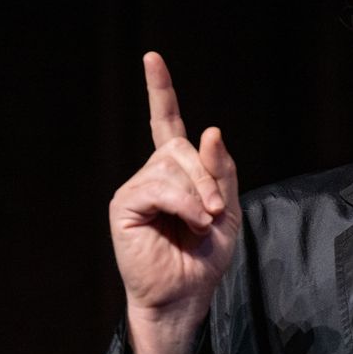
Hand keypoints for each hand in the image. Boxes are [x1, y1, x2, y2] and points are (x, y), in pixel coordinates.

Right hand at [109, 52, 239, 337]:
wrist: (187, 294)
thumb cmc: (205, 256)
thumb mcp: (227, 208)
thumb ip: (221, 170)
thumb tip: (209, 129)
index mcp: (176, 171)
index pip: (166, 121)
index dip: (159, 90)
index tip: (152, 58)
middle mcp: (152, 173)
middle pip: (181, 145)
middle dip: (207, 174)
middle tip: (215, 211)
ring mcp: (136, 188)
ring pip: (172, 165)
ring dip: (197, 193)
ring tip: (202, 222)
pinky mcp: (125, 205)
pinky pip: (159, 186)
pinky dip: (182, 203)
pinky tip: (188, 223)